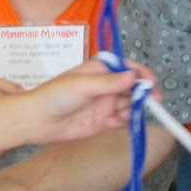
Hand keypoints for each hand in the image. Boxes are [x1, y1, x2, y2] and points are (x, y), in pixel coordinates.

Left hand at [14, 57, 139, 144]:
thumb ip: (109, 83)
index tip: (151, 83)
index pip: (127, 68)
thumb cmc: (55, 96)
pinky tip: (115, 122)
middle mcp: (106, 86)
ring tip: (123, 114)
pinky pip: (121, 120)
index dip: (141, 75)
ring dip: (133, 109)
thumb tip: (133, 76)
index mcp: (100, 70)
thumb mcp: (82, 86)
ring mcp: (105, 104)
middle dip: (143, 94)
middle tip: (153, 103)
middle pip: (133, 88)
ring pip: (130, 105)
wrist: (37, 121)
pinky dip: (124, 121)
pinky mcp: (103, 121)